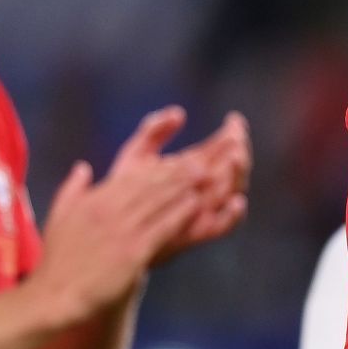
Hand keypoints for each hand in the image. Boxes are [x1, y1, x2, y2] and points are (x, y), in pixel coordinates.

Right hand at [30, 145, 204, 324]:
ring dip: (183, 188)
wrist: (55, 296)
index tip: (175, 160)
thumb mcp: (59, 218)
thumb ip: (72, 189)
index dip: (156, 168)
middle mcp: (109, 211)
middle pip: (149, 185)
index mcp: (93, 201)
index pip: (131, 177)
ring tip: (204, 176)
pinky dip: (180, 214)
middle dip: (176, 172)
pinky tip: (196, 206)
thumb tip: (84, 167)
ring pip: (158, 202)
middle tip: (200, 162)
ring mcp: (122, 231)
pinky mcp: (133, 253)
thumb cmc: (58, 262)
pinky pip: (161, 228)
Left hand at [108, 108, 251, 264]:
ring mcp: (201, 213)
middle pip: (230, 169)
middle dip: (238, 150)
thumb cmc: (122, 195)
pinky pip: (222, 227)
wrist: (109, 236)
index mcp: (190, 171)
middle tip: (238, 136)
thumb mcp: (135, 157)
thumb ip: (153, 132)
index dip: (229, 134)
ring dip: (238, 175)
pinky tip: (238, 201)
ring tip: (237, 156)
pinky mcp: (196, 234)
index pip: (218, 150)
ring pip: (229, 193)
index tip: (234, 119)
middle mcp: (201, 191)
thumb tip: (178, 112)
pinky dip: (233, 216)